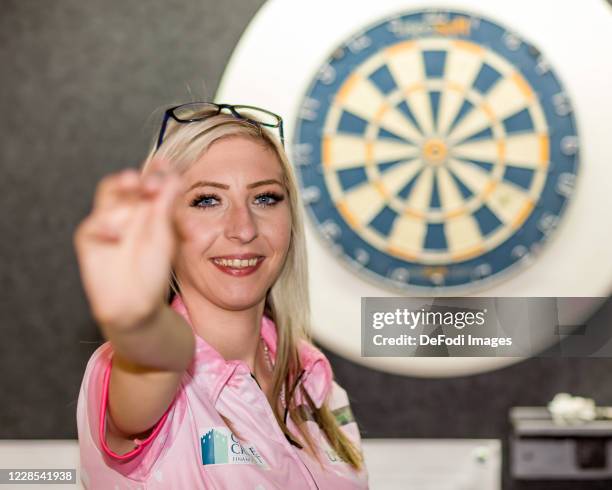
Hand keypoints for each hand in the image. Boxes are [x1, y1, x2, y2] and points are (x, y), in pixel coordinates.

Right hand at [73, 159, 187, 330]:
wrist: (137, 305)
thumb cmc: (153, 271)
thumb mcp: (165, 236)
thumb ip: (166, 207)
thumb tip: (174, 176)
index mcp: (146, 209)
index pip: (147, 182)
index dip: (155, 170)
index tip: (165, 163)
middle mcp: (125, 212)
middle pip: (123, 184)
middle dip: (135, 178)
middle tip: (149, 183)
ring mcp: (107, 224)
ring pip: (107, 197)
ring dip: (120, 190)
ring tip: (135, 192)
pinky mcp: (90, 241)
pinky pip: (92, 226)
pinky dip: (105, 226)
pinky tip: (118, 235)